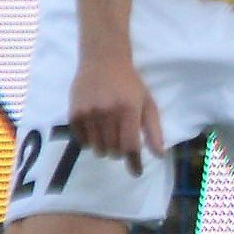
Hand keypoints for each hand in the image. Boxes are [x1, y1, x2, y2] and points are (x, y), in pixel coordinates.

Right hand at [67, 49, 164, 164]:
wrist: (103, 61)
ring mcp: (88, 114)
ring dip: (105, 148)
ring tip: (109, 133)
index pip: (130, 146)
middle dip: (120, 151)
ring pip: (97, 149)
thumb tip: (159, 155)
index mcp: (128, 110)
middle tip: (121, 139)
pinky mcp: (74, 114)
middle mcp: (107, 113)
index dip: (134, 162)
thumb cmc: (130, 84)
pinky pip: (82, 142)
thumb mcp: (147, 103)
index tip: (136, 172)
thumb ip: (153, 130)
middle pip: (113, 150)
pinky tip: (96, 129)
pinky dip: (90, 142)